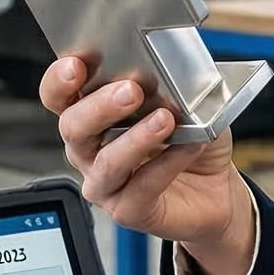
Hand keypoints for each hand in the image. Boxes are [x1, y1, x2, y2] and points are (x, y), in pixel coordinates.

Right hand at [39, 58, 254, 274]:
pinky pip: (141, 187)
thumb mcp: (183, 100)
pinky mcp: (128, 210)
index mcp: (91, 115)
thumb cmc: (191, 138)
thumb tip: (168, 74)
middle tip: (130, 91)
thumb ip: (168, 84)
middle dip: (99, 106)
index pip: (59, 95)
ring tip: (164, 120)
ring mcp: (105, 183)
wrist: (215, 189)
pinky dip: (167, 164)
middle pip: (73, 127)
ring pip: (106, 162)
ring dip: (136, 138)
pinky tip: (188, 147)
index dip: (60, 80)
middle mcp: (88, 150)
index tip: (76, 64)